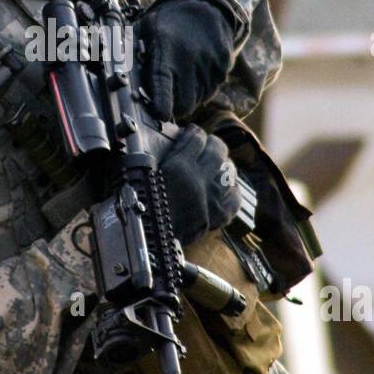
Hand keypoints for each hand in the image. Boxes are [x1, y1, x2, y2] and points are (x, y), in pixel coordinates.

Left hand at [134, 0, 244, 121]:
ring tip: (181, 77)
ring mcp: (210, 64)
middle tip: (165, 98)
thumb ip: (132, 54)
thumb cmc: (167, 21)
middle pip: (184, 103)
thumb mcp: (145, 30)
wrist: (205, 5)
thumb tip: (117, 79)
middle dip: (174, 107)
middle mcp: (191, 58)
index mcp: (167, 48)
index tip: (160, 115)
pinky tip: (194, 72)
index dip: (162, 101)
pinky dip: (201, 88)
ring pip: (198, 100)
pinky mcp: (224, 67)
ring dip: (188, 96)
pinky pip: (211, 90)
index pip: (163, 80)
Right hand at [157, 125, 240, 247]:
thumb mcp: (147, 174)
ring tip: (219, 165)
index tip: (194, 133)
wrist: (146, 239)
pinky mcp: (216, 217)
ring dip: (224, 166)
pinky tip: (227, 188)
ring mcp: (211, 199)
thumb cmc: (139, 205)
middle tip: (209, 145)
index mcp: (179, 167)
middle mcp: (199, 180)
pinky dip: (232, 192)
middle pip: (218, 151)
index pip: (197, 139)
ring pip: (229, 172)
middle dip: (214, 144)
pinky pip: (234, 199)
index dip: (196, 133)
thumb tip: (178, 143)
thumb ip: (165, 158)